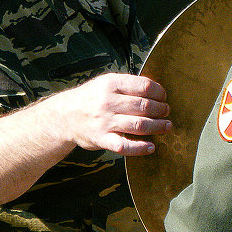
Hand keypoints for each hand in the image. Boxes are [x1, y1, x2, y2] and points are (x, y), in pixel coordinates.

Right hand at [51, 73, 170, 156]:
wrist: (65, 116)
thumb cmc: (91, 98)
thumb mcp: (105, 83)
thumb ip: (127, 85)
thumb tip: (155, 89)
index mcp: (111, 84)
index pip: (144, 86)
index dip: (159, 92)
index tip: (163, 97)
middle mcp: (108, 102)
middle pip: (144, 105)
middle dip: (161, 109)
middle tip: (166, 111)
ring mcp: (105, 122)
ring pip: (139, 124)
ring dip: (158, 126)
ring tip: (167, 126)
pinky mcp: (102, 139)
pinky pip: (125, 146)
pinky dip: (140, 148)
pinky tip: (151, 147)